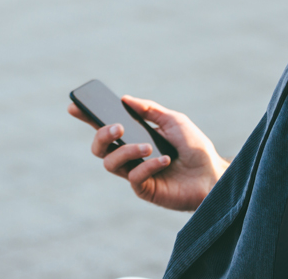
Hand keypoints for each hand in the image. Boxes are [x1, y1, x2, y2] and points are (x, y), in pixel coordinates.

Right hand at [68, 95, 228, 211]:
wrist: (214, 174)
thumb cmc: (195, 148)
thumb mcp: (174, 120)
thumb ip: (150, 110)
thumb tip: (124, 98)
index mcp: (135, 137)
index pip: (106, 127)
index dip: (87, 118)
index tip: (73, 107)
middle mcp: (131, 156)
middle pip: (99, 148)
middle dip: (101, 135)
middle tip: (117, 126)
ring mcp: (136, 174)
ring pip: (110, 164)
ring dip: (126, 150)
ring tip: (147, 146)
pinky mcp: (144, 190)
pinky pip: (134, 177)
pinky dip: (148, 165)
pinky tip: (164, 160)